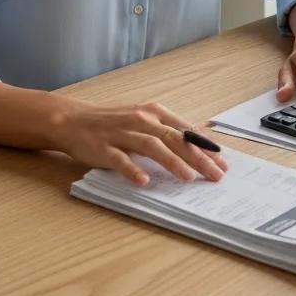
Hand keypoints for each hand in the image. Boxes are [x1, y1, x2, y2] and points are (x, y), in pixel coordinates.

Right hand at [54, 98, 228, 185]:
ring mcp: (122, 133)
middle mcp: (141, 120)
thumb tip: (197, 142)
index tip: (223, 161)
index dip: (205, 146)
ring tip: (188, 177)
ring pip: (152, 146)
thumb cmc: (113, 122)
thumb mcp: (143, 118)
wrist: (72, 120)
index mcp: (154, 113)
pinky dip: (133, 170)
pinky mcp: (103, 147)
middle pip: (175, 139)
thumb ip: (167, 129)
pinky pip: (120, 159)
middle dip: (198, 157)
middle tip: (215, 174)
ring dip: (172, 162)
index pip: (186, 131)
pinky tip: (144, 182)